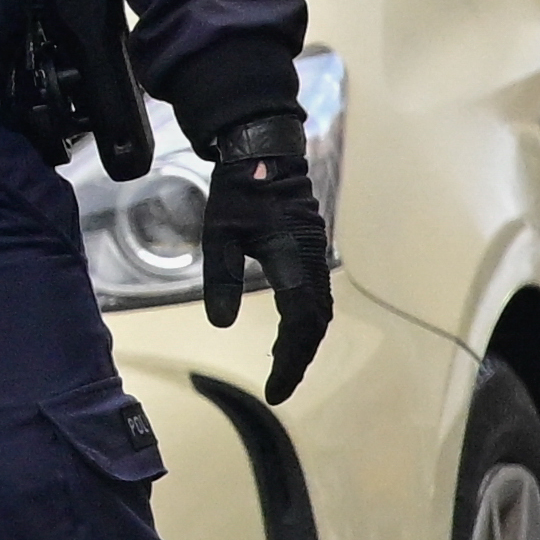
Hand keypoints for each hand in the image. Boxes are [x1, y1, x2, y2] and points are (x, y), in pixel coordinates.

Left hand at [198, 113, 333, 406]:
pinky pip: (316, 296)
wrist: (266, 150)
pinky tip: (290, 334)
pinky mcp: (310, 251)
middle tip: (278, 386)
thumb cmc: (240, 189)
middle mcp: (311, 261)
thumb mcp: (220, 234)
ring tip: (282, 367)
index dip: (290, 361)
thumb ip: (221, 279)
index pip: (299, 324)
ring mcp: (314, 256)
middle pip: (315, 324)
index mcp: (293, 259)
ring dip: (303, 342)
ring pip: (319, 311)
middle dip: (299, 358)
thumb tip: (221, 323)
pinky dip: (306, 322)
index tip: (275, 389)